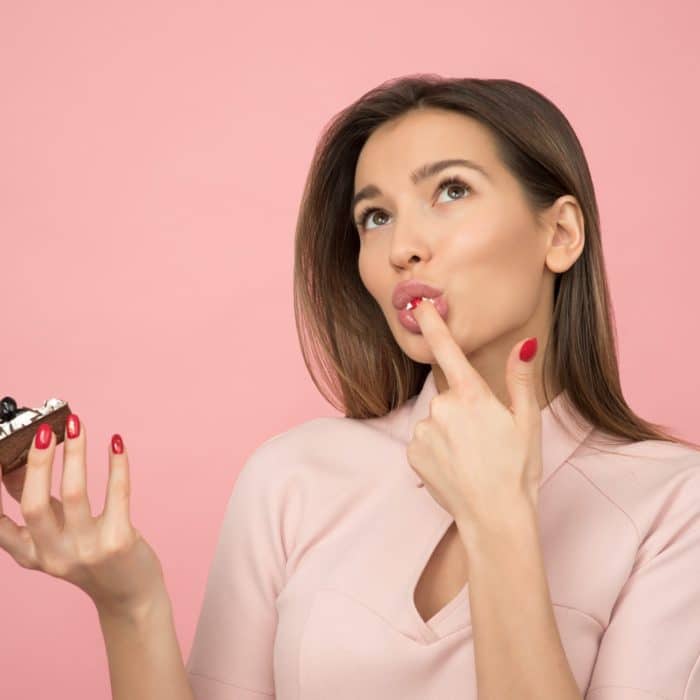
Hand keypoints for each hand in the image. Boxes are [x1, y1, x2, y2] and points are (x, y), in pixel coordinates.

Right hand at [0, 416, 164, 617]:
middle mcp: (54, 555)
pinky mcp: (119, 542)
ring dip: (74, 453)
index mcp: (32, 554)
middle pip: (33, 505)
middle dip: (37, 463)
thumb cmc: (92, 555)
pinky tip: (116, 443)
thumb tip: (24, 460)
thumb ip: (41, 504)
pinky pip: (117, 494)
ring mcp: (87, 550)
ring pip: (74, 494)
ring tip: (76, 425)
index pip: (0, 525)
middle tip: (43, 430)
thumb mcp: (58, 536)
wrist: (130, 596)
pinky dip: (116, 465)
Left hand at [407, 298, 542, 535]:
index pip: (448, 350)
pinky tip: (454, 467)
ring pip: (435, 420)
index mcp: (472, 395)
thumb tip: (525, 344)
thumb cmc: (518, 469)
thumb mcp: (527, 421)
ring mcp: (424, 431)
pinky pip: (424, 442)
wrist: (495, 517)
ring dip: (449, 433)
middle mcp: (442, 407)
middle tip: (483, 440)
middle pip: (448, 396)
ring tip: (470, 458)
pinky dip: (436, 450)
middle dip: (463, 411)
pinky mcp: (412, 453)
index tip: (417, 304)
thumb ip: (519, 379)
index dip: (432, 324)